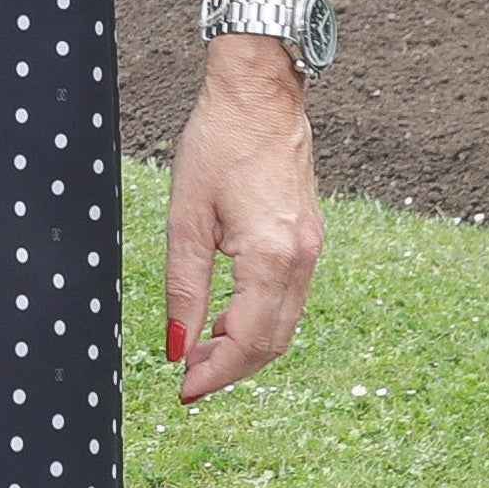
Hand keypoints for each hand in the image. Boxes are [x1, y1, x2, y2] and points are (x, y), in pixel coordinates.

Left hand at [162, 43, 324, 401]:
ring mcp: (312, 250)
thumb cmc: (218, 144)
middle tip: (188, 379)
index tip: (183, 391)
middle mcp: (302, 259)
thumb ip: (183, 289)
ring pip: (284, 324)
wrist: (259, 96)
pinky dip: (258, 320)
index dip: (217, 373)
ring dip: (244, 346)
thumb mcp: (185, 220)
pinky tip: (225, 318)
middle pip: (273, 342)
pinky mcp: (309, 239)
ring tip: (200, 351)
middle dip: (231, 368)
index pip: (250, 340)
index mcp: (272, 257)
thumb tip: (176, 347)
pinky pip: (289, 299)